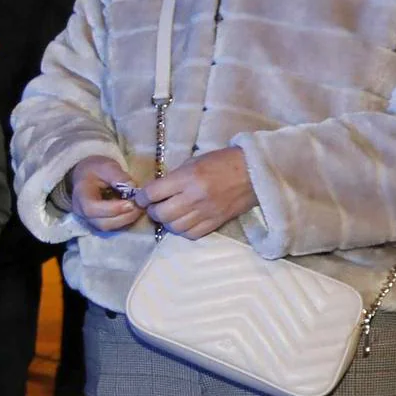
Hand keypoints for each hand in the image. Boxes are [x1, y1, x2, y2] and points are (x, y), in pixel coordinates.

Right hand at [68, 156, 146, 232]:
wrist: (85, 174)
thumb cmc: (95, 169)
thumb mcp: (106, 166)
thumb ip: (118, 175)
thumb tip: (133, 187)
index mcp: (81, 195)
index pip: (92, 209)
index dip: (112, 209)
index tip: (131, 203)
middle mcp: (81, 211)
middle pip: (101, 223)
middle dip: (122, 217)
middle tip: (139, 207)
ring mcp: (88, 219)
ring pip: (106, 227)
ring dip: (125, 221)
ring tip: (138, 209)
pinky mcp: (96, 222)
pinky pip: (110, 227)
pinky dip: (123, 221)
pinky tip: (133, 212)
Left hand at [137, 146, 256, 239]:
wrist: (254, 173)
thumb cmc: (223, 162)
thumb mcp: (195, 162)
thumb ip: (175, 177)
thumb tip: (157, 190)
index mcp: (187, 178)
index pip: (153, 193)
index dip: (142, 197)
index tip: (141, 198)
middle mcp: (193, 197)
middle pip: (161, 214)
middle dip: (153, 211)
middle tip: (155, 207)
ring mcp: (205, 212)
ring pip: (174, 227)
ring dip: (167, 222)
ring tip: (169, 215)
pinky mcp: (215, 223)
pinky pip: (191, 234)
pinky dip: (183, 230)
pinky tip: (184, 222)